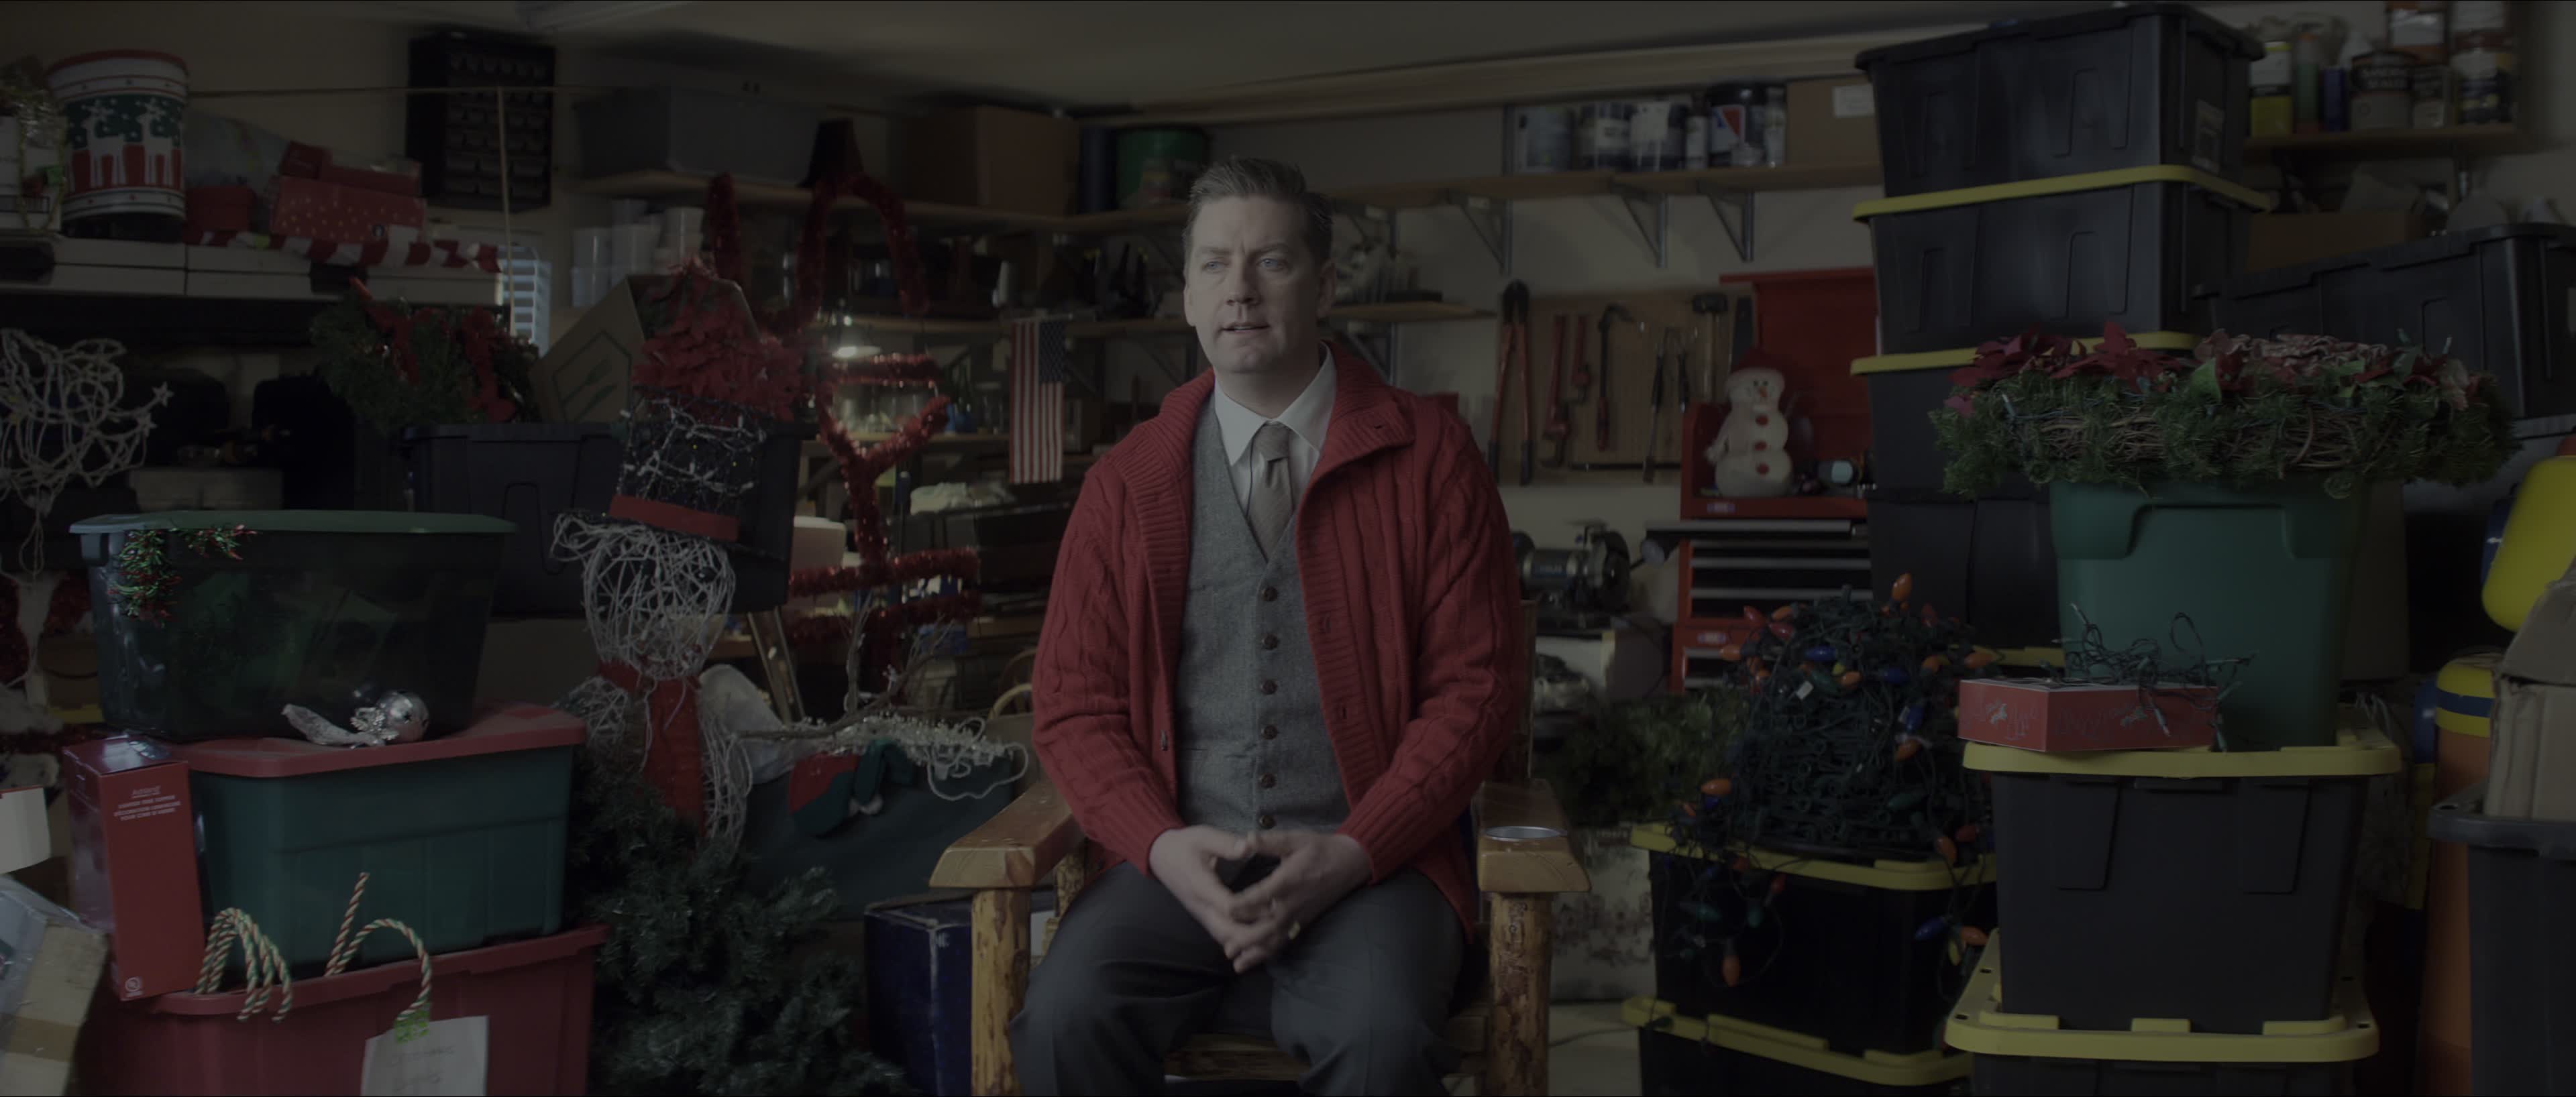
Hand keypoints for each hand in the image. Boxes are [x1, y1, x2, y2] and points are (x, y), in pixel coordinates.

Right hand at [1147, 826, 1271, 959]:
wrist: (1161, 857)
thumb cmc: (1184, 845)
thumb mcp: (1203, 836)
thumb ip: (1225, 843)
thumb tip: (1248, 846)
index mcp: (1201, 885)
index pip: (1227, 906)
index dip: (1251, 908)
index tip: (1275, 903)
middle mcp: (1200, 906)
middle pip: (1228, 931)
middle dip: (1254, 934)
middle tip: (1281, 927)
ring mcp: (1201, 915)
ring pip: (1225, 938)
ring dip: (1249, 942)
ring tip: (1275, 938)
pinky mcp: (1205, 918)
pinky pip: (1223, 935)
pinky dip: (1241, 941)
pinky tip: (1259, 942)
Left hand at [1221, 830, 1372, 971]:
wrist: (1350, 863)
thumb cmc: (1320, 849)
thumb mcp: (1295, 839)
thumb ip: (1270, 841)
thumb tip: (1246, 838)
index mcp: (1288, 880)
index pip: (1262, 896)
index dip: (1242, 904)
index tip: (1224, 909)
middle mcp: (1292, 902)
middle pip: (1267, 926)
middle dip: (1246, 938)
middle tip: (1226, 946)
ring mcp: (1299, 915)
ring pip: (1275, 939)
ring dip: (1256, 952)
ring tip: (1236, 964)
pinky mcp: (1303, 922)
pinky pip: (1285, 940)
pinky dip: (1269, 952)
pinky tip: (1255, 961)